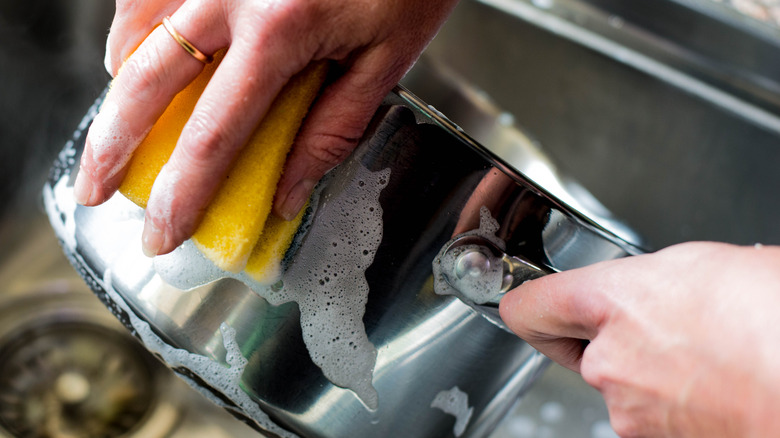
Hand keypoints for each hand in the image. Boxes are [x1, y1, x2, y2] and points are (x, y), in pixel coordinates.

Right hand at [75, 0, 457, 255]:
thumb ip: (332, 129)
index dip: (182, 193)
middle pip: (147, 80)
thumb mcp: (385, 61)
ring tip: (120, 127)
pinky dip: (137, 29)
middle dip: (111, 145)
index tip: (163, 230)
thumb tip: (287, 194)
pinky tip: (147, 55)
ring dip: (121, 85)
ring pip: (136, 27)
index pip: (214, 134)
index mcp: (280, 30)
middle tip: (93, 188)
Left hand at [500, 242, 779, 436]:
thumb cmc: (773, 318)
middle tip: (667, 323)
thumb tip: (636, 289)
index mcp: (612, 302)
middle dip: (613, 336)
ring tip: (705, 353)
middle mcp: (608, 361)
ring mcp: (628, 409)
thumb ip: (642, 280)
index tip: (519, 302)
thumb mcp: (699, 265)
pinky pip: (645, 411)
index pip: (530, 306)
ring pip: (618, 381)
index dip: (526, 302)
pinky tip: (711, 380)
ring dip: (647, 369)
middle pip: (580, 347)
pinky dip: (669, 398)